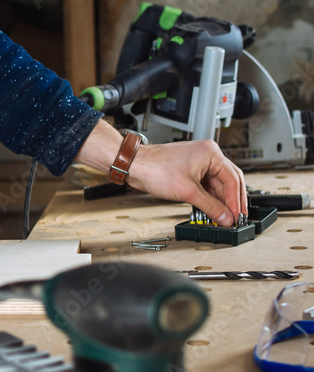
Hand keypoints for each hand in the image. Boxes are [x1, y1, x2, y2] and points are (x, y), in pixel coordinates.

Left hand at [126, 139, 246, 225]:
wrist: (134, 166)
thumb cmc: (155, 169)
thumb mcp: (187, 191)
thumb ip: (210, 206)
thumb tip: (225, 217)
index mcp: (211, 153)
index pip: (232, 179)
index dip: (236, 200)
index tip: (238, 215)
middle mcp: (207, 156)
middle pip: (228, 181)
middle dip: (231, 201)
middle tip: (236, 218)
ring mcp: (198, 163)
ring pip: (217, 185)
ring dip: (220, 201)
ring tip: (224, 218)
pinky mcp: (190, 171)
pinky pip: (206, 186)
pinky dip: (209, 199)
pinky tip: (212, 210)